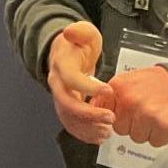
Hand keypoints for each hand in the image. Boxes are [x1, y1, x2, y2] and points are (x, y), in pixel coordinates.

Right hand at [47, 21, 114, 144]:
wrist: (66, 54)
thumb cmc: (78, 44)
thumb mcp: (83, 32)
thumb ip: (80, 30)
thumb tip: (69, 32)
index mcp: (61, 65)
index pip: (71, 79)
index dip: (88, 87)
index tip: (108, 90)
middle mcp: (57, 84)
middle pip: (67, 104)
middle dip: (88, 114)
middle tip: (110, 118)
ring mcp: (60, 97)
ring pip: (68, 118)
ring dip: (87, 128)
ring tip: (107, 131)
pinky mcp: (66, 107)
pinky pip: (71, 124)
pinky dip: (84, 134)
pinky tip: (100, 137)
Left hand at [104, 64, 167, 146]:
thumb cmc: (157, 84)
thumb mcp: (129, 81)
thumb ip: (112, 96)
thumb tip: (95, 109)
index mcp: (119, 87)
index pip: (101, 112)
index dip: (114, 115)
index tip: (123, 113)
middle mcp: (130, 100)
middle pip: (119, 129)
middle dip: (132, 124)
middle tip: (145, 111)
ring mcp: (147, 114)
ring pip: (136, 137)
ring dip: (147, 130)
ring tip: (156, 114)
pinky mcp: (164, 126)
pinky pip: (154, 142)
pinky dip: (161, 136)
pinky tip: (164, 121)